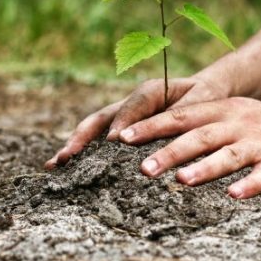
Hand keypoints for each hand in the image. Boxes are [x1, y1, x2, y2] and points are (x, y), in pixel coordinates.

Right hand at [45, 76, 229, 168]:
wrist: (206, 92)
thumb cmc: (206, 97)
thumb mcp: (202, 102)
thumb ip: (183, 114)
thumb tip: (164, 133)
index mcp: (151, 91)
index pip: (133, 107)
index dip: (123, 123)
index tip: (114, 142)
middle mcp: (131, 103)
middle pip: (100, 118)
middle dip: (82, 138)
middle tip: (66, 157)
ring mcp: (123, 117)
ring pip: (94, 129)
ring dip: (75, 146)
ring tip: (54, 165)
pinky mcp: (122, 129)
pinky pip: (99, 139)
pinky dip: (83, 153)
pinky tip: (65, 169)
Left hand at [117, 97, 260, 197]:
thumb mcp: (233, 115)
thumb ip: (199, 123)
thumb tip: (153, 138)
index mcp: (223, 110)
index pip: (181, 116)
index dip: (151, 126)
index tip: (122, 137)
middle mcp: (239, 123)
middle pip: (199, 136)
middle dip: (169, 151)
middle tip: (142, 168)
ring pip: (229, 155)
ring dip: (205, 168)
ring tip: (181, 181)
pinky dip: (250, 185)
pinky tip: (234, 196)